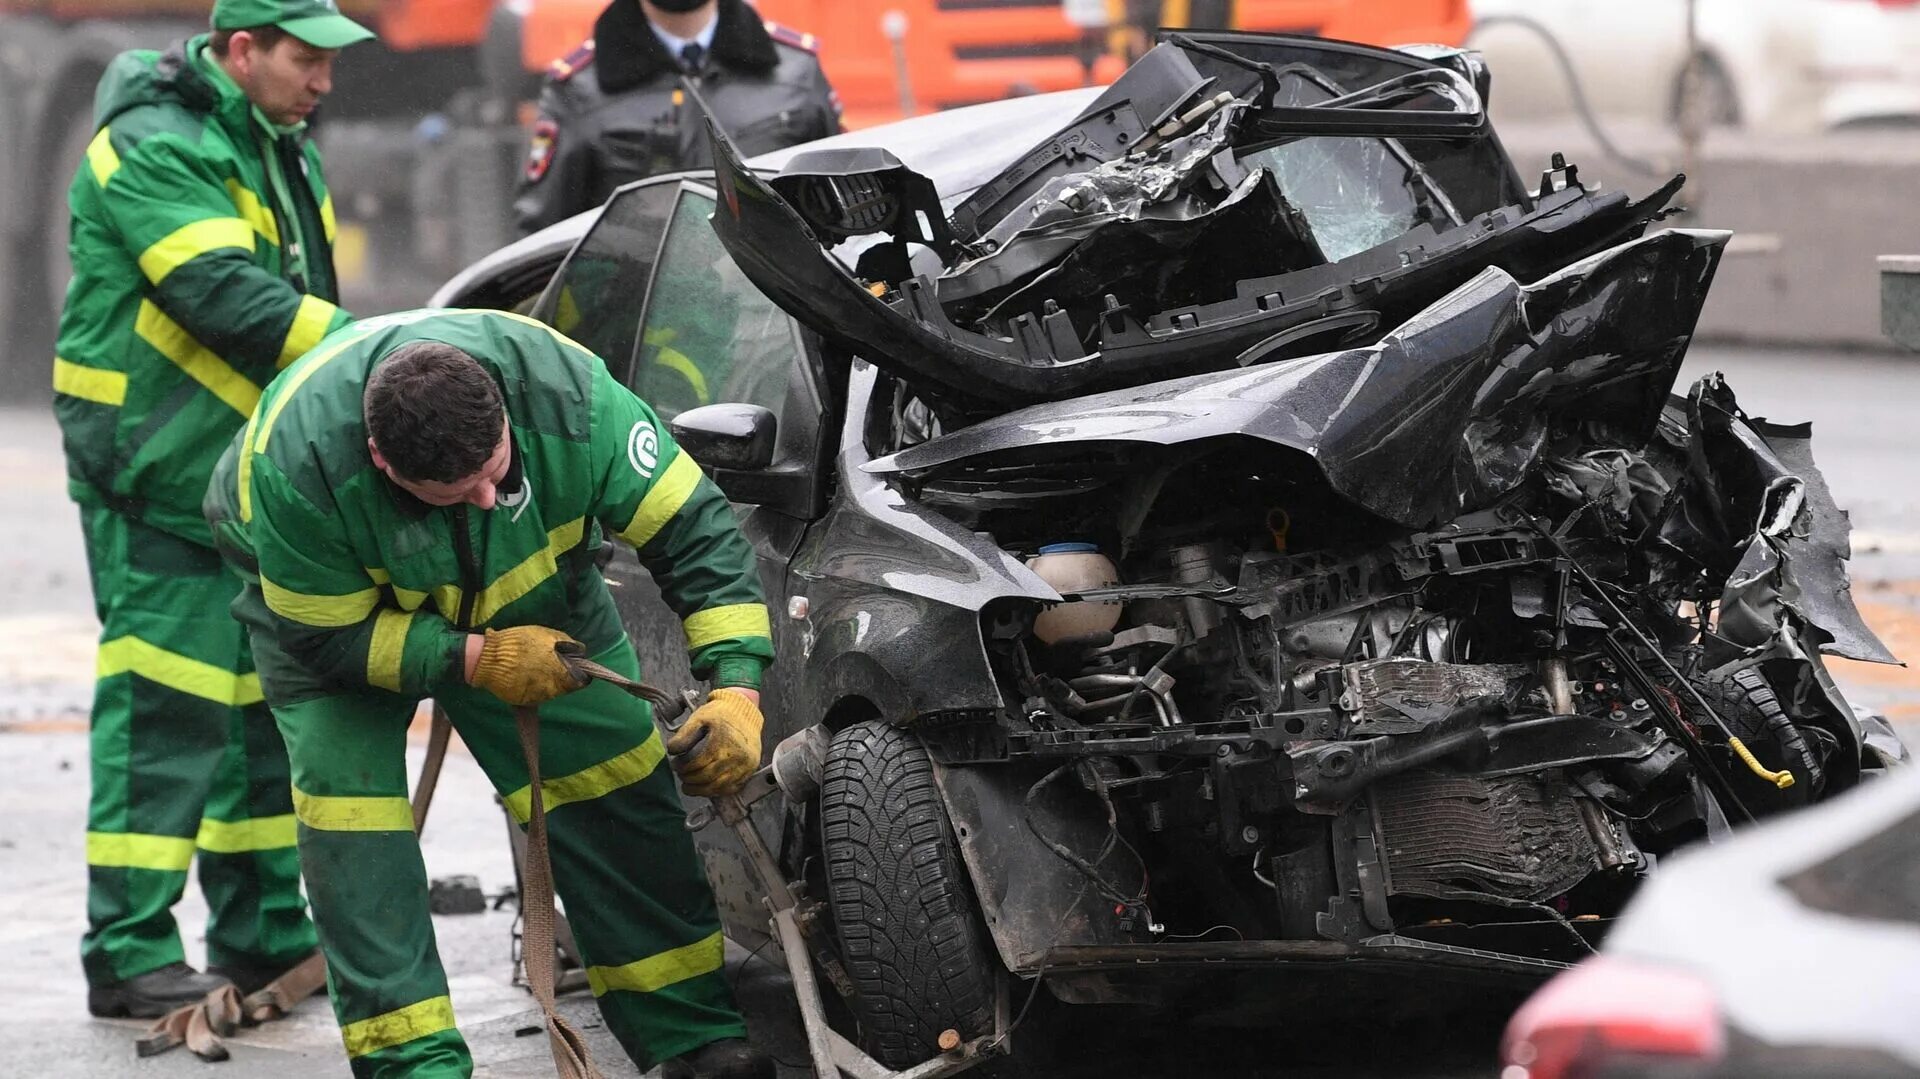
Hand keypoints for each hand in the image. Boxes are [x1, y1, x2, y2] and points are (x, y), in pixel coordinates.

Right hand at [468, 626, 587, 705]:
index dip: (580, 673)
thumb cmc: (518, 643)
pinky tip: (526, 675)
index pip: (581, 680)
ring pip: (551, 691)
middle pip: (566, 687)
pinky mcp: (524, 701)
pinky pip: (536, 695)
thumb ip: (566, 643)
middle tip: (551, 664)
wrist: (488, 657)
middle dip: (563, 676)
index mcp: (561, 673)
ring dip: (549, 682)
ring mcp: (537, 697)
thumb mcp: (547, 635)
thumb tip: (579, 651)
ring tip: (535, 668)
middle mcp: (551, 689)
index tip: (576, 667)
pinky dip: (535, 687)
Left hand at [665, 688, 763, 797]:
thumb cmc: (720, 714)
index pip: (698, 764)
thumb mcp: (700, 718)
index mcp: (723, 743)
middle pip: (708, 778)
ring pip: (719, 787)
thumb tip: (672, 751)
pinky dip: (717, 791)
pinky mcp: (751, 770)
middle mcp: (737, 757)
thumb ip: (684, 734)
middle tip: (681, 777)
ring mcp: (746, 765)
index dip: (683, 768)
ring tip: (690, 787)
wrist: (745, 711)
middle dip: (690, 781)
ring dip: (701, 790)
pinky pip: (732, 788)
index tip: (675, 766)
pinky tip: (706, 787)